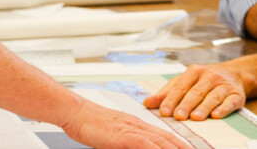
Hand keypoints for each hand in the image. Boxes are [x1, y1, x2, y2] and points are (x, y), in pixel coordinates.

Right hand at [60, 102, 192, 148]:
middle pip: (169, 139)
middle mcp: (139, 126)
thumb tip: (133, 145)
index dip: (180, 144)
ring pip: (163, 142)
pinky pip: (146, 146)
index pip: (165, 136)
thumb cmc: (88, 123)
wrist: (75, 111)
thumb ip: (126, 140)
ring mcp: (133, 130)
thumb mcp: (112, 134)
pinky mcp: (125, 136)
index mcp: (137, 124)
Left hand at [143, 64, 246, 120]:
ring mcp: (223, 85)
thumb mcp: (184, 82)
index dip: (171, 100)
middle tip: (178, 117)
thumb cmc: (203, 80)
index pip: (180, 87)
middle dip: (186, 105)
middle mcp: (209, 76)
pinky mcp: (236, 95)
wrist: (235, 74)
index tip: (163, 112)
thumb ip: (166, 93)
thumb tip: (147, 103)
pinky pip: (229, 102)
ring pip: (212, 97)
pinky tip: (216, 116)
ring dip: (204, 107)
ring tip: (195, 118)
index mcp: (193, 72)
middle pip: (195, 92)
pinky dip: (223, 109)